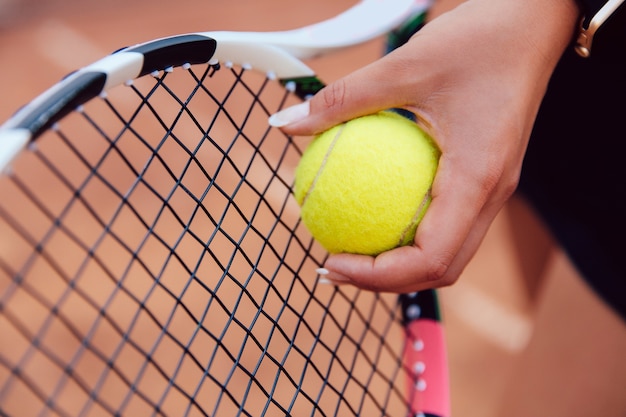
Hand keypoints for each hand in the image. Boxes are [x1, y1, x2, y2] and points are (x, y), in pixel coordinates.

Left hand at [271, 0, 579, 292]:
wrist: (533, 23)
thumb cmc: (479, 40)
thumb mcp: (404, 65)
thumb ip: (342, 100)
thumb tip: (284, 123)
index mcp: (478, 179)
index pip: (431, 258)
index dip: (378, 276)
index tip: (331, 260)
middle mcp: (490, 195)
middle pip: (441, 268)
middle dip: (384, 280)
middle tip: (330, 265)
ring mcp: (491, 189)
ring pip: (447, 252)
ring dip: (398, 263)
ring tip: (348, 251)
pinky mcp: (484, 177)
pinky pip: (446, 221)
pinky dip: (408, 233)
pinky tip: (371, 209)